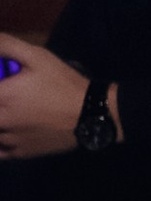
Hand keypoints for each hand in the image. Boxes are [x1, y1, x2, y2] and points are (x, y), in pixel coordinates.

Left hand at [0, 37, 111, 157]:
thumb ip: (8, 47)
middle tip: (8, 94)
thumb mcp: (38, 57)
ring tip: (9, 111)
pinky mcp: (20, 153)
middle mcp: (1, 120)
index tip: (2, 82)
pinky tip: (7, 132)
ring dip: (0, 120)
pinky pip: (0, 151)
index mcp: (2, 95)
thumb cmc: (63, 83)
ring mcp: (9, 139)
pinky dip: (0, 141)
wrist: (91, 114)